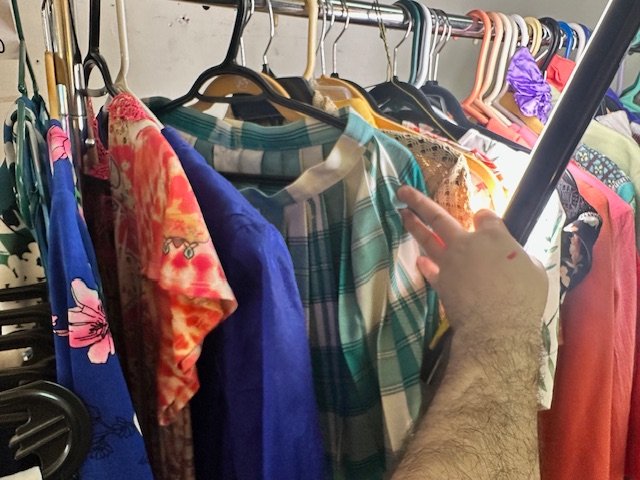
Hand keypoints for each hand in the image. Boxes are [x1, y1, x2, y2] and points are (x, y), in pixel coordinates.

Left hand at [398, 185, 547, 338]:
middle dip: (419, 202)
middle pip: (439, 217)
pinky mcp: (440, 282)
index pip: (485, 217)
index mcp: (494, 236)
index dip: (484, 217)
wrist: (498, 326)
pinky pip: (428, 270)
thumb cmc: (523, 298)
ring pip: (426, 238)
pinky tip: (419, 260)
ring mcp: (449, 262)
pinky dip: (424, 265)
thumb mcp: (534, 270)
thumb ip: (520, 258)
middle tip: (402, 191)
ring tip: (401, 213)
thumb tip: (516, 258)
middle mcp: (467, 243)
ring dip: (412, 225)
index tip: (482, 218)